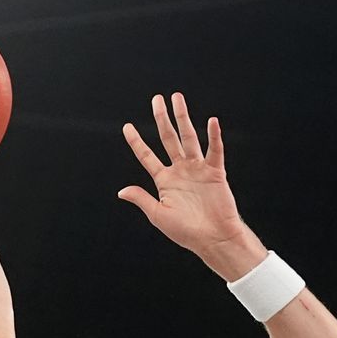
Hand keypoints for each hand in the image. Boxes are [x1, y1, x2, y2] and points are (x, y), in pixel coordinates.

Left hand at [119, 92, 265, 279]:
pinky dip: (214, 136)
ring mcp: (198, 169)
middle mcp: (180, 170)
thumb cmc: (185, 231)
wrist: (214, 239)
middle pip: (168, 139)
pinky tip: (211, 121)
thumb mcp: (158, 215)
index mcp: (164, 180)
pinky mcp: (216, 172)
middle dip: (162, 119)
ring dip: (183, 118)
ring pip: (189, 138)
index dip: (136, 141)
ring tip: (177, 98)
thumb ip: (142, 198)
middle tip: (157, 99)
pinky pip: (214, 151)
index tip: (127, 126)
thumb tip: (121, 191)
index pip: (146, 156)